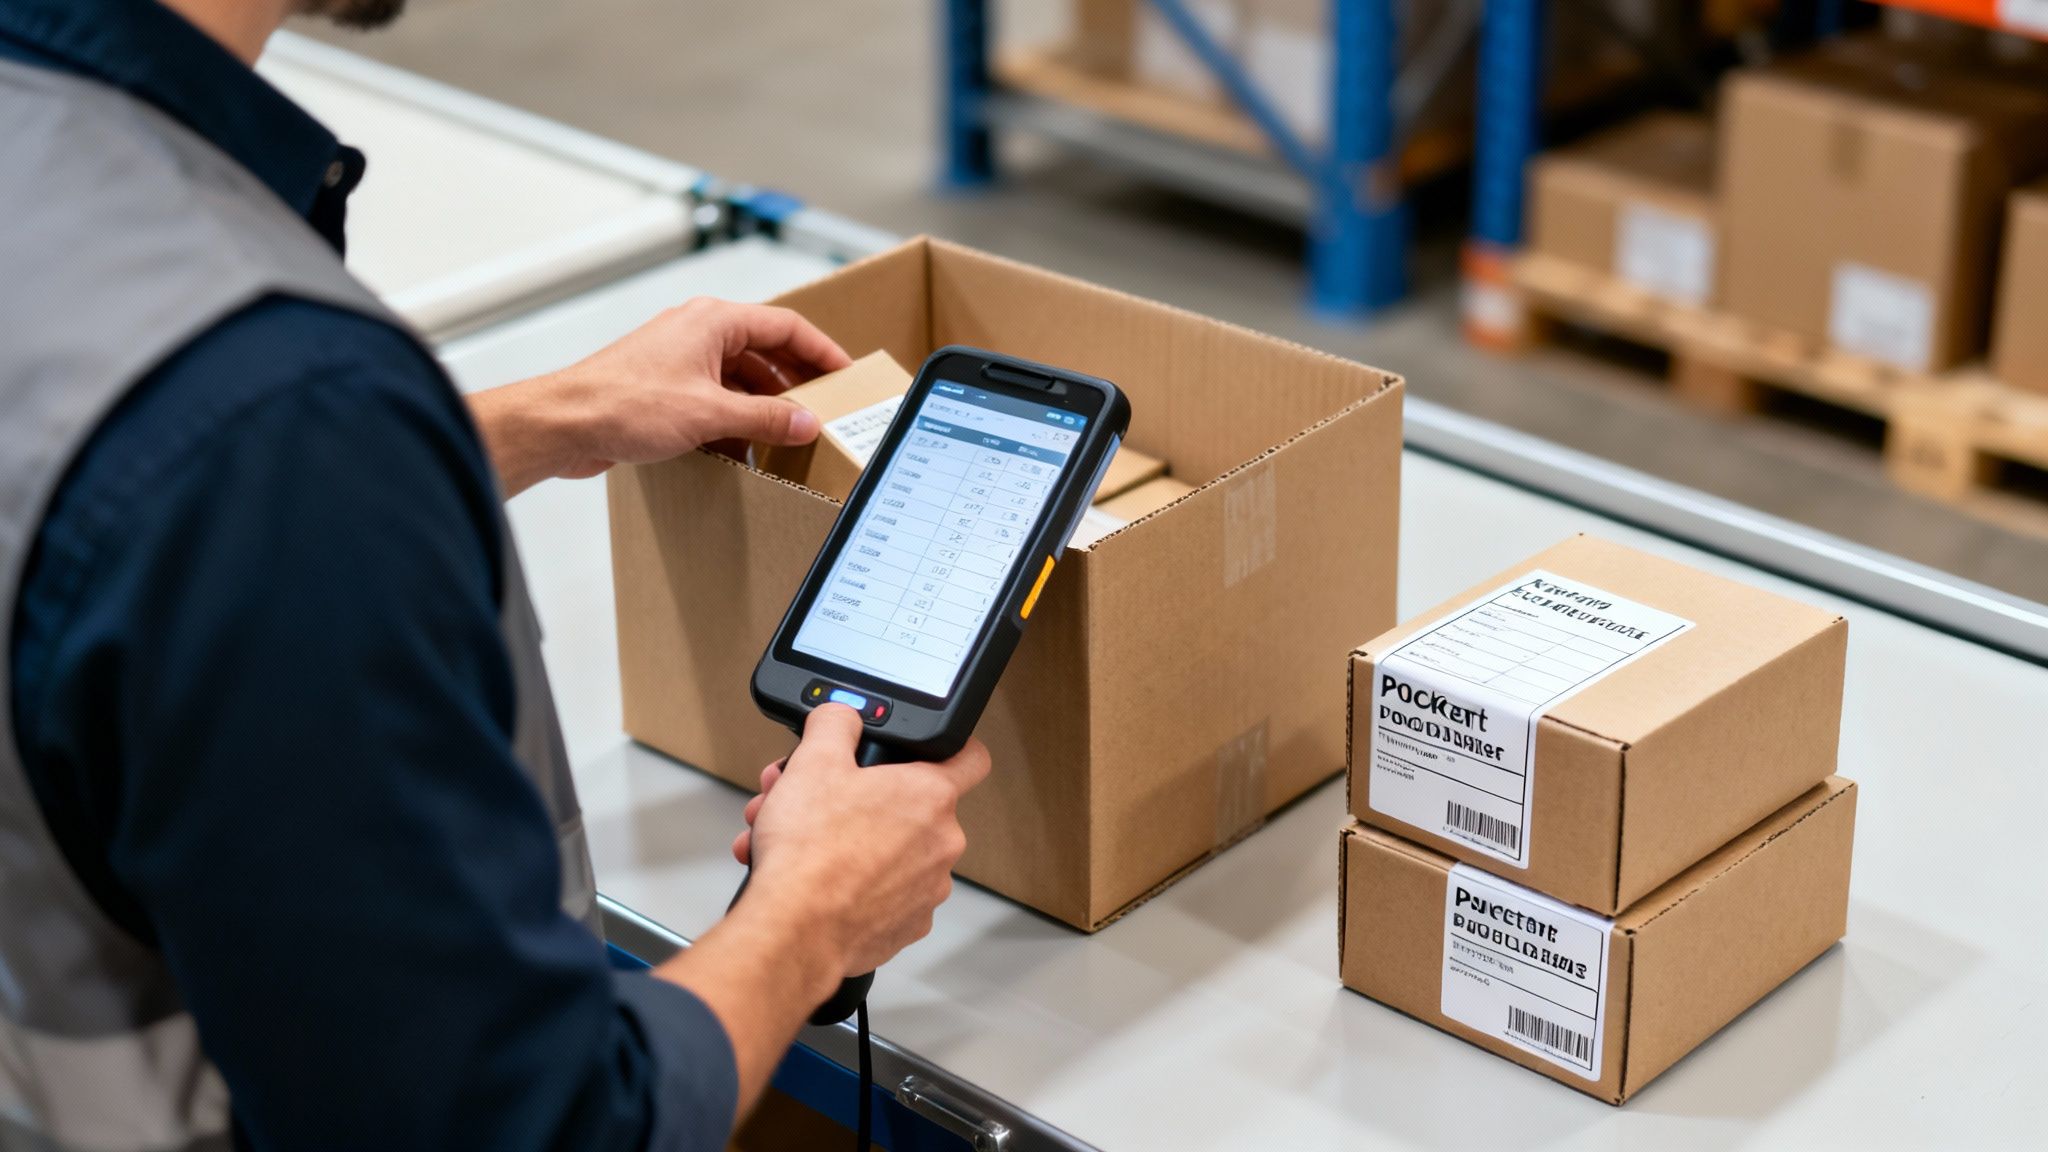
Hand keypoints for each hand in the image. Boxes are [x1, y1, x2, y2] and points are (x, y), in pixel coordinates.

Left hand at [466, 298, 851, 496]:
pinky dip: (736, 416)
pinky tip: (746, 444)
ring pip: (740, 376)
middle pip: (764, 350)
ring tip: (789, 430)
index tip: (845, 373)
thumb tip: (805, 422)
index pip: (785, 326)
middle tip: (823, 406)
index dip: (820, 350)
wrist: (565, 422)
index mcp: (714, 321)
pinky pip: (716, 395)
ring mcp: (680, 359)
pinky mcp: (665, 386)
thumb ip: (765, 418)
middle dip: (795, 381)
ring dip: (764, 403)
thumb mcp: (710, 414)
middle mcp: (698, 332)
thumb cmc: (624, 403)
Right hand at [740, 706, 989, 978]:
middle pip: (906, 808)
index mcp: (930, 797)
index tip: (932, 752)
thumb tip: (842, 715)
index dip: (950, 748)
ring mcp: (927, 889)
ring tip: (797, 844)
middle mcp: (941, 844)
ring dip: (848, 842)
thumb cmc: (810, 854)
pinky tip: (813, 878)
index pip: (971, 758)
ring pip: (889, 852)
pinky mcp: (905, 926)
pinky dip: (852, 884)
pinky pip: (882, 893)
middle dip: (858, 801)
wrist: (794, 930)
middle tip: (817, 802)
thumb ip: (835, 724)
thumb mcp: (813, 762)